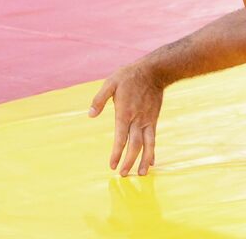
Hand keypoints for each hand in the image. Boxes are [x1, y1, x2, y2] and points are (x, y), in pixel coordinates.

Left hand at [89, 62, 165, 176]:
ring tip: (143, 173)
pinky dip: (152, 150)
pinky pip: (153, 138)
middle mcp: (138, 120)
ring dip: (145, 159)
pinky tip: (151, 161)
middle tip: (124, 175)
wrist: (154, 71)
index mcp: (125, 113)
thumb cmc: (129, 76)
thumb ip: (99, 99)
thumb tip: (90, 115)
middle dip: (130, 161)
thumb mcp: (110, 83)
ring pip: (148, 144)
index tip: (112, 165)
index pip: (121, 138)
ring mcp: (147, 120)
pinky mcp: (153, 119)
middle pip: (135, 145)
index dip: (117, 153)